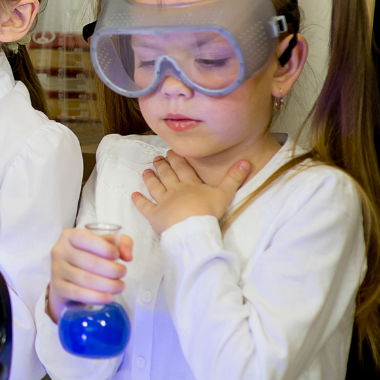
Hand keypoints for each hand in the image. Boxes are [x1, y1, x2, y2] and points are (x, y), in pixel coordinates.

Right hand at [47, 227, 132, 321]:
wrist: (67, 277)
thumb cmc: (87, 257)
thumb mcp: (103, 244)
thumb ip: (120, 243)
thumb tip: (127, 256)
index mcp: (70, 236)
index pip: (87, 239)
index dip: (105, 248)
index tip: (118, 256)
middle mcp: (59, 251)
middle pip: (90, 262)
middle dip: (112, 270)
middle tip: (123, 273)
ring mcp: (56, 270)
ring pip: (86, 280)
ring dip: (109, 285)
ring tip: (120, 286)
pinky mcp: (58, 287)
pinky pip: (80, 294)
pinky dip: (98, 297)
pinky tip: (109, 297)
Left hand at [132, 151, 250, 235]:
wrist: (192, 228)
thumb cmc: (208, 211)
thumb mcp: (225, 193)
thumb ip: (234, 178)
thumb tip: (246, 161)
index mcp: (190, 184)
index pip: (183, 169)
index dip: (177, 159)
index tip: (171, 151)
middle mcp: (175, 190)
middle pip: (167, 175)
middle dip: (162, 165)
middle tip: (157, 158)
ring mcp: (163, 202)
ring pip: (155, 187)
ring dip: (150, 178)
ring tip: (146, 171)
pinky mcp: (154, 215)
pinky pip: (145, 206)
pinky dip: (138, 201)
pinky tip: (133, 195)